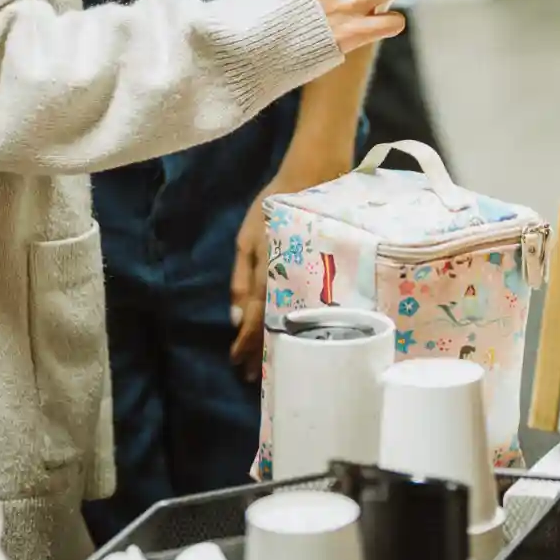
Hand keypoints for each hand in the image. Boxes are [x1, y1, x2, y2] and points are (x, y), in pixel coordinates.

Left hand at [229, 135, 354, 373]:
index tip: (237, 366)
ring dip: (280, 346)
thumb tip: (235, 319)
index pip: (254, 321)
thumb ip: (240, 278)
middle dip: (261, 354)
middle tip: (252, 378)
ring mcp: (310, 283)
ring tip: (271, 367)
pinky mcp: (324, 278)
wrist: (315, 182)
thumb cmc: (275, 208)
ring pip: (292, 324)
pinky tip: (296, 339)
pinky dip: (298, 328)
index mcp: (268, 276)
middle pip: (273, 329)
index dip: (245, 346)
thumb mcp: (246, 239)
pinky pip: (307, 310)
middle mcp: (289, 286)